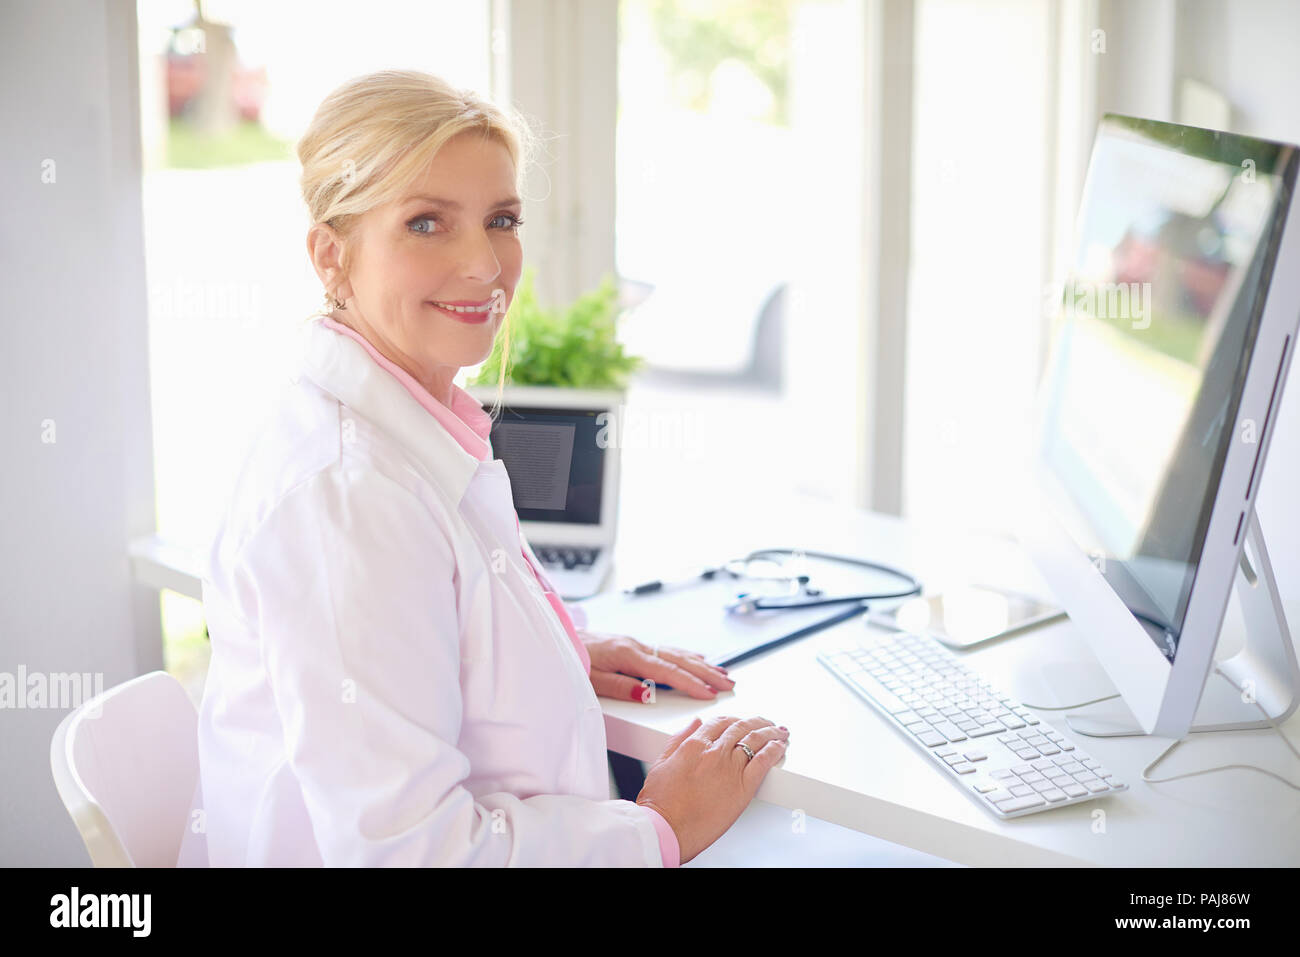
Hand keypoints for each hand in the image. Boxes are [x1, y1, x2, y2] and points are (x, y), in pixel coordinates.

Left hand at [579, 629, 734, 701]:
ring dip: (701, 664)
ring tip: (722, 673)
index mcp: (626, 655)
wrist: (556, 637)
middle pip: (677, 659)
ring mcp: (635, 643)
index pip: (666, 671)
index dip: (690, 683)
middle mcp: (635, 645)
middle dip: (706, 673)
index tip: (710, 694)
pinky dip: (685, 654)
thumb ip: (620, 686)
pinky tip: (697, 658)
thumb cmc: (571, 659)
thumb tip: (648, 694)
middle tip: (729, 684)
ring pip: (675, 653)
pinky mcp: (631, 643)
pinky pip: (666, 649)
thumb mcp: (590, 680)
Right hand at [636, 714, 788, 863]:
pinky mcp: (743, 787)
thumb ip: (678, 740)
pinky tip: (780, 746)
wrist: (667, 829)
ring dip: (770, 732)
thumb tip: (695, 723)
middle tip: (766, 722)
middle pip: (741, 727)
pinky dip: (774, 750)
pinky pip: (764, 761)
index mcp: (693, 745)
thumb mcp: (661, 763)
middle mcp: (714, 752)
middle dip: (756, 722)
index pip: (720, 722)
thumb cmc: (660, 803)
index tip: (741, 721)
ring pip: (756, 740)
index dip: (734, 719)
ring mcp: (730, 768)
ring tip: (779, 731)